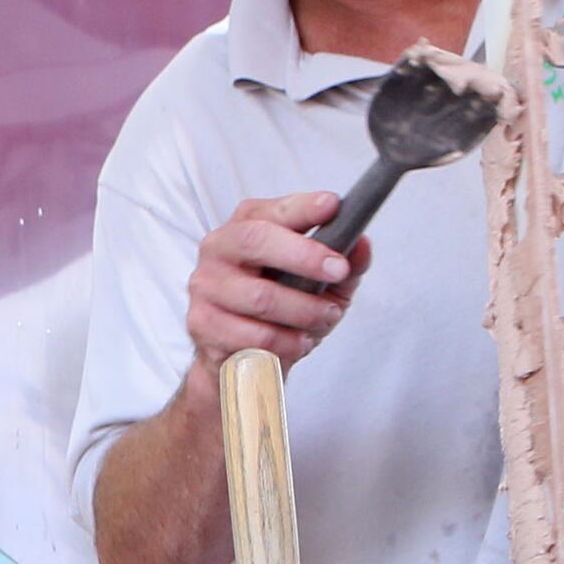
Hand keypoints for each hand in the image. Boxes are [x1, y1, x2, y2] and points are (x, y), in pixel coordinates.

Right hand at [187, 191, 371, 376]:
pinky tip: (297, 342)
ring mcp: (206, 286)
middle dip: (304, 255)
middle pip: (257, 240)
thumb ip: (346, 264)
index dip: (303, 207)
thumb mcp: (323, 284)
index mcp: (247, 224)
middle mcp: (219, 248)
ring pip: (261, 296)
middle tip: (338, 270)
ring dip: (303, 311)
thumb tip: (361, 245)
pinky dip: (286, 342)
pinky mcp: (202, 323)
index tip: (333, 207)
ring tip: (323, 318)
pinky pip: (253, 335)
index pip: (274, 210)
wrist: (238, 356)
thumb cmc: (281, 310)